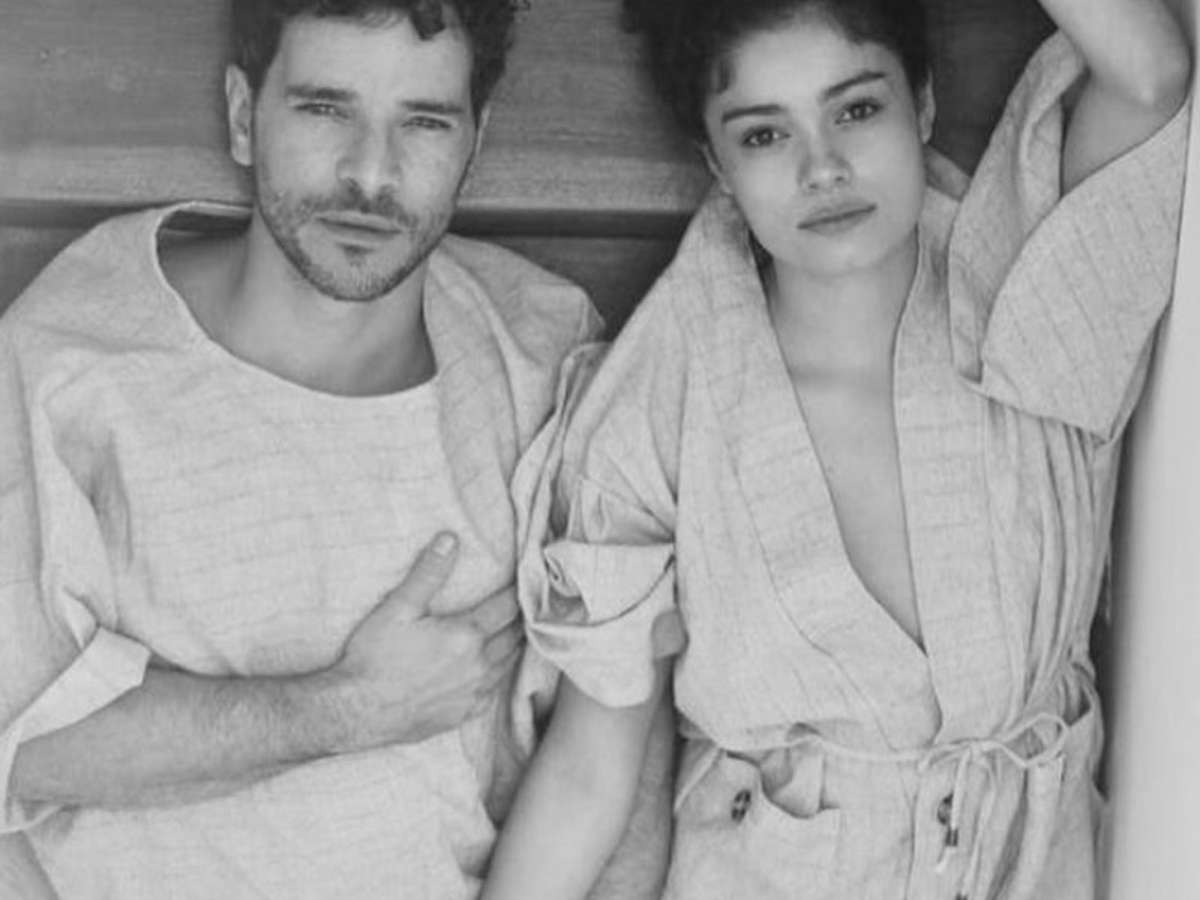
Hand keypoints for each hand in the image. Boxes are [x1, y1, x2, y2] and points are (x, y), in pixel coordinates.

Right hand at [324, 532, 523, 750]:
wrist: (355, 712)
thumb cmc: (373, 658)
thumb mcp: (398, 608)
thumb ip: (428, 573)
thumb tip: (450, 539)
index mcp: (466, 635)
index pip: (507, 607)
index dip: (517, 592)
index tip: (524, 580)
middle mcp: (478, 665)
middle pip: (514, 636)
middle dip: (520, 618)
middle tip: (525, 603)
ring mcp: (473, 693)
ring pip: (508, 664)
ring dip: (513, 646)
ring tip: (514, 630)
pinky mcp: (463, 713)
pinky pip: (494, 691)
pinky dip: (499, 675)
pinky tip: (492, 668)